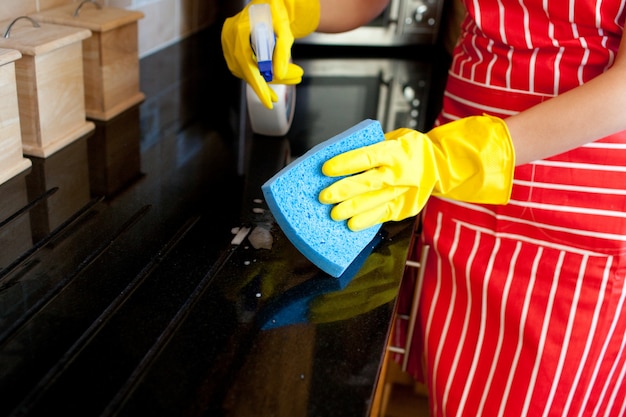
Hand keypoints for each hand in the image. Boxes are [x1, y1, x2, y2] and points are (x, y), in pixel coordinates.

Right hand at [221, 0, 319, 108]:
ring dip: (259, 80)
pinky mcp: (229, 46)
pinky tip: (265, 78)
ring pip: (243, 69)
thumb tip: (278, 75)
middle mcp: (230, 36)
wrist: (267, 3)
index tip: (268, 102)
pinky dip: (254, 73)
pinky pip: (241, 65)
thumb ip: (282, 52)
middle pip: (244, 70)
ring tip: (274, 89)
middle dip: (261, 86)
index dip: (258, 86)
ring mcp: (227, 41)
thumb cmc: (276, 12)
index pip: (248, 64)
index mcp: (241, 29)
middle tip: (274, 99)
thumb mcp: (284, 30)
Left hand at [318, 115, 515, 230]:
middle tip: (324, 196)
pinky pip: (383, 215)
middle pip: (368, 183)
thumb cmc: (411, 149)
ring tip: (333, 214)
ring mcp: (403, 192)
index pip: (366, 157)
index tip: (326, 168)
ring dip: (352, 209)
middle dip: (343, 190)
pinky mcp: (405, 208)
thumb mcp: (395, 138)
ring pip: (374, 202)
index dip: (345, 163)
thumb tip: (339, 156)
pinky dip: (366, 220)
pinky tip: (351, 224)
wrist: (442, 165)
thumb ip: (371, 146)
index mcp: (395, 151)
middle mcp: (400, 173)